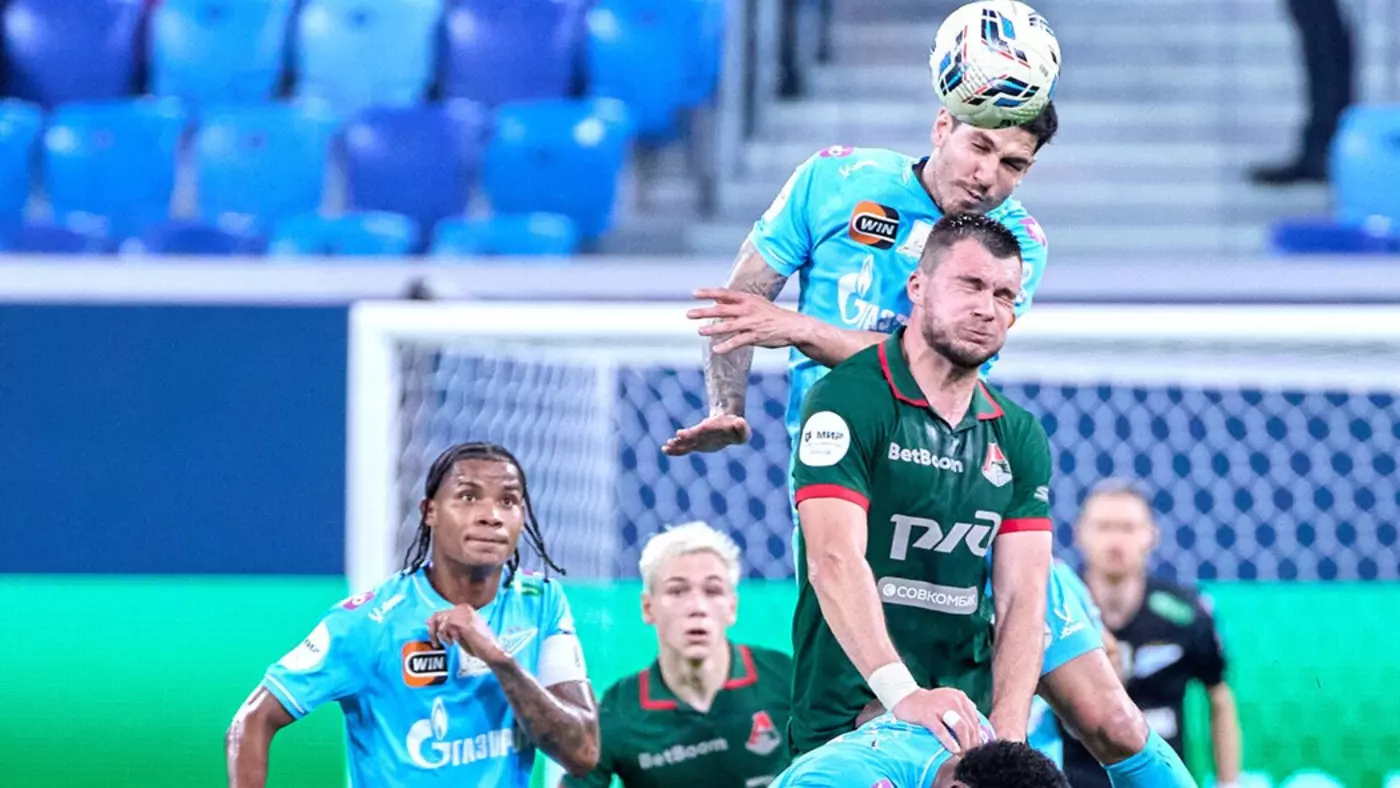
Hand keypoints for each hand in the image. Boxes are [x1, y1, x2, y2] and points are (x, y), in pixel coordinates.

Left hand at [427, 605, 507, 664]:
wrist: (491, 651)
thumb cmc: (479, 644)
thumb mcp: (460, 632)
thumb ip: (448, 626)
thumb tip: (430, 622)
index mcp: (464, 609)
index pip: (441, 612)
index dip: (434, 625)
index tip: (434, 636)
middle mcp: (463, 609)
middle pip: (437, 615)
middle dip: (433, 630)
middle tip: (436, 643)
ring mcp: (463, 615)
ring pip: (439, 621)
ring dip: (439, 635)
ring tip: (447, 644)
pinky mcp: (463, 623)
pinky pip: (444, 627)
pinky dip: (445, 637)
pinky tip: (453, 643)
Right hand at [661, 413, 751, 455]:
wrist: (727, 425)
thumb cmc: (736, 429)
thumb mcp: (743, 430)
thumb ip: (743, 428)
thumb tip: (740, 422)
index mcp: (711, 428)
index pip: (702, 430)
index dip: (693, 432)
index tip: (681, 433)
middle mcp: (702, 433)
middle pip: (692, 436)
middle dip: (685, 438)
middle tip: (675, 438)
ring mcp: (698, 439)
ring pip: (686, 442)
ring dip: (677, 445)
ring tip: (665, 447)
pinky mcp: (696, 445)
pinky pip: (685, 448)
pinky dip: (676, 450)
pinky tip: (666, 450)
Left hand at [688, 288, 810, 353]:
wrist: (792, 326)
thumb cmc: (772, 314)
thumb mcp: (755, 302)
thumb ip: (735, 301)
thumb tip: (716, 299)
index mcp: (747, 299)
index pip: (724, 293)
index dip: (708, 293)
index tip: (694, 293)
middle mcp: (747, 310)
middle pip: (721, 309)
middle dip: (704, 312)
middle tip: (689, 314)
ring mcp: (751, 324)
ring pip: (727, 326)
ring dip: (712, 329)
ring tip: (700, 331)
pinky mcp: (755, 337)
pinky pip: (738, 342)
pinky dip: (726, 346)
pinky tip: (716, 349)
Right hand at [890, 687, 983, 754]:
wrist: (906, 698)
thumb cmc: (930, 703)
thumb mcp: (949, 699)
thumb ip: (964, 708)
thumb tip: (978, 722)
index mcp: (960, 697)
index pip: (974, 720)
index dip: (977, 736)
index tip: (975, 748)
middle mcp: (953, 700)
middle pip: (969, 725)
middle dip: (972, 742)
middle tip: (969, 754)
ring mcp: (940, 707)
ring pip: (960, 727)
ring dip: (964, 743)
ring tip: (963, 754)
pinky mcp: (927, 715)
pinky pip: (942, 730)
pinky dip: (949, 742)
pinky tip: (954, 750)